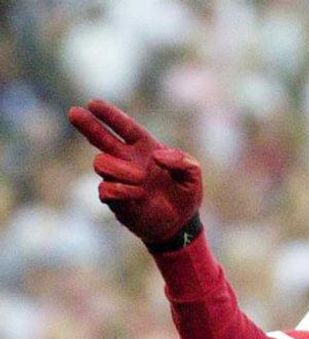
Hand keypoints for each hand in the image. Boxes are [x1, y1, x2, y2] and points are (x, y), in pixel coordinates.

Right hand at [68, 99, 202, 244]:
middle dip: (88, 125)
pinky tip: (138, 194)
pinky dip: (121, 190)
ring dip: (120, 169)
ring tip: (142, 179)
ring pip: (101, 163)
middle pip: (101, 138)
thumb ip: (182, 160)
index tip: (93, 103)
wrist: (179, 223)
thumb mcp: (193, 174)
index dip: (110, 115)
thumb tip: (156, 156)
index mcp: (145, 148)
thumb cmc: (185, 194)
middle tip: (74, 112)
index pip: (125, 127)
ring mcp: (118, 179)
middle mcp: (127, 160)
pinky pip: (106, 189)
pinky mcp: (114, 199)